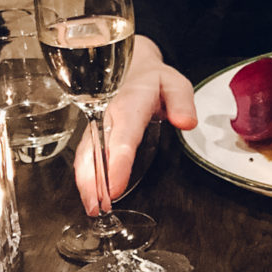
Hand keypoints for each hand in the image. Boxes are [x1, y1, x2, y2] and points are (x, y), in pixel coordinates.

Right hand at [75, 35, 196, 213]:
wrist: (131, 65)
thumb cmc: (154, 79)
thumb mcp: (174, 82)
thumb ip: (182, 101)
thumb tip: (186, 123)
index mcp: (130, 103)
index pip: (123, 135)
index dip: (118, 162)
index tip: (114, 187)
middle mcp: (107, 114)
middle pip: (96, 149)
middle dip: (93, 179)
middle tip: (97, 206)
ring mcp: (97, 124)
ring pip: (86, 154)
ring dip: (86, 182)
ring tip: (92, 207)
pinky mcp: (93, 132)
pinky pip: (86, 154)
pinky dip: (85, 176)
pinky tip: (89, 195)